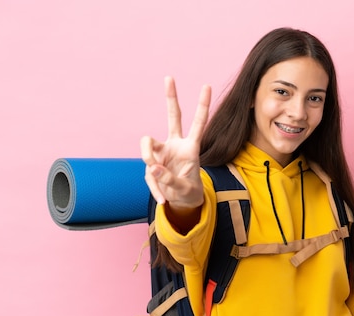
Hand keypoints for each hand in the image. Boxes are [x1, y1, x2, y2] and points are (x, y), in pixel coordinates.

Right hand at [141, 77, 210, 207]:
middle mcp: (176, 144)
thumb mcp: (185, 189)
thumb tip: (153, 168)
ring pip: (148, 143)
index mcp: (191, 148)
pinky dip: (153, 186)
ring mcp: (162, 151)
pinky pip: (146, 169)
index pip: (198, 123)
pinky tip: (163, 198)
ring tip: (156, 176)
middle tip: (169, 77)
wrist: (181, 201)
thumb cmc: (189, 192)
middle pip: (173, 116)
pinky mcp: (152, 162)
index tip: (206, 86)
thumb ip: (170, 180)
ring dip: (148, 158)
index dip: (202, 106)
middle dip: (171, 97)